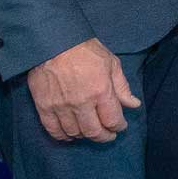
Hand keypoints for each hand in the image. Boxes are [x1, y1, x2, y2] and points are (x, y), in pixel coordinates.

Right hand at [25, 38, 140, 143]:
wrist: (53, 42)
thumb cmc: (85, 50)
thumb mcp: (111, 63)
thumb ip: (122, 87)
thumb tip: (134, 105)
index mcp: (101, 91)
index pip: (112, 120)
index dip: (118, 127)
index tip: (120, 126)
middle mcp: (81, 103)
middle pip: (94, 131)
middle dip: (104, 136)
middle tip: (108, 135)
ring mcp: (61, 107)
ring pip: (75, 133)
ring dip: (85, 136)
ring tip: (91, 132)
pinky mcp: (44, 107)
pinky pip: (53, 130)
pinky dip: (63, 136)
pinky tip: (70, 135)